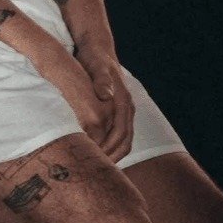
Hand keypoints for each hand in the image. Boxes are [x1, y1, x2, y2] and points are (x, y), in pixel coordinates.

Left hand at [31, 36, 131, 160]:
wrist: (98, 49)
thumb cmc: (94, 59)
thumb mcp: (96, 66)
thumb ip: (102, 80)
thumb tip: (106, 95)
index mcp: (124, 101)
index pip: (121, 133)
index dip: (110, 149)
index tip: (97, 162)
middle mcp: (127, 108)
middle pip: (124, 142)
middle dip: (112, 158)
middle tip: (95, 173)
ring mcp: (123, 111)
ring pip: (123, 141)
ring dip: (112, 156)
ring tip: (96, 170)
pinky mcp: (116, 112)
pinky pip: (117, 136)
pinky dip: (110, 148)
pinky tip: (97, 155)